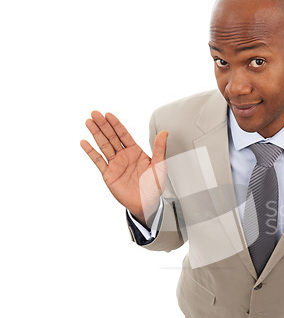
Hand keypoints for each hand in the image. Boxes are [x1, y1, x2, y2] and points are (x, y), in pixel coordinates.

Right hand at [80, 111, 167, 225]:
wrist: (146, 203)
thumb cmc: (154, 185)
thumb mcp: (159, 166)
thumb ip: (160, 149)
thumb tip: (164, 132)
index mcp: (135, 152)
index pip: (124, 135)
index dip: (116, 124)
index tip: (108, 115)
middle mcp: (124, 156)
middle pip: (111, 137)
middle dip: (103, 125)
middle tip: (95, 113)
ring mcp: (115, 164)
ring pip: (103, 146)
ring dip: (96, 134)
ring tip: (89, 122)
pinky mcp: (108, 174)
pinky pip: (98, 161)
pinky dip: (91, 152)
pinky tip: (84, 142)